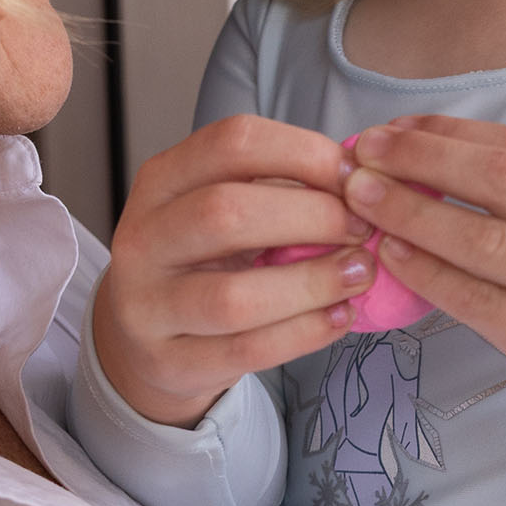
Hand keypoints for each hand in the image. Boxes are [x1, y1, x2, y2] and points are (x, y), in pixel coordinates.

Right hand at [91, 117, 366, 427]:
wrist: (146, 340)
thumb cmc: (204, 262)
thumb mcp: (225, 209)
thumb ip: (280, 190)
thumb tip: (361, 183)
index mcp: (161, 181)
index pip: (231, 143)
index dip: (303, 153)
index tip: (354, 176)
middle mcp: (143, 238)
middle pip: (226, 213)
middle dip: (312, 217)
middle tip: (361, 229)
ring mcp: (148, 306)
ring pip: (234, 297)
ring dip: (312, 284)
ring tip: (358, 274)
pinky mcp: (167, 362)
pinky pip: (246, 350)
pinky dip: (304, 333)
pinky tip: (338, 316)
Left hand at [341, 116, 505, 505]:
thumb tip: (439, 164)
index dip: (453, 132)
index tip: (398, 128)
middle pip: (505, 178)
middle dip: (424, 159)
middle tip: (364, 154)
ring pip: (486, 239)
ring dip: (412, 212)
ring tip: (361, 199)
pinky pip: (479, 301)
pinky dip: (428, 274)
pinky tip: (392, 257)